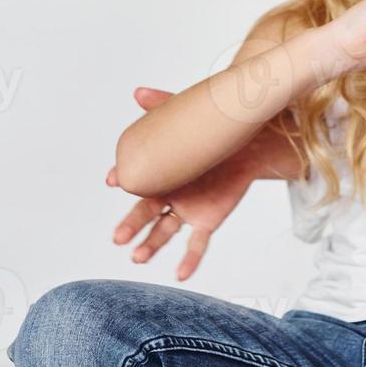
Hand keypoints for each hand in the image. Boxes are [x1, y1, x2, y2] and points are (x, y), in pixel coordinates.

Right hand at [106, 87, 258, 280]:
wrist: (251, 143)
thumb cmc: (215, 131)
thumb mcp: (189, 117)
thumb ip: (164, 106)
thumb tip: (139, 93)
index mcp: (160, 173)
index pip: (137, 180)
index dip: (124, 180)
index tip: (113, 180)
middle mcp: (169, 194)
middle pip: (145, 213)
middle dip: (130, 225)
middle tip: (118, 237)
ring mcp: (187, 209)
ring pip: (164, 232)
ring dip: (150, 246)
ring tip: (138, 257)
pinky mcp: (208, 220)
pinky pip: (197, 244)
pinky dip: (188, 260)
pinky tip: (180, 274)